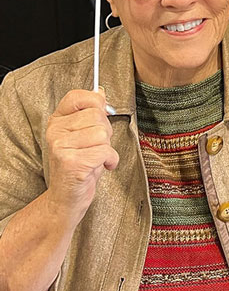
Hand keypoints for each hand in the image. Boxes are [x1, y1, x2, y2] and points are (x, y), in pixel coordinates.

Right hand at [45, 89, 118, 223]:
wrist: (67, 199)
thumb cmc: (80, 165)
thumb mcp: (84, 135)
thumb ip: (91, 113)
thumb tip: (101, 92)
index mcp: (57, 121)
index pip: (77, 97)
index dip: (96, 102)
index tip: (101, 112)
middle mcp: (55, 132)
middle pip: (97, 116)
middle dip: (105, 132)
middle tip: (96, 147)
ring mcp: (61, 147)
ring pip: (102, 133)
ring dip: (107, 147)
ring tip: (95, 157)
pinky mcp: (71, 162)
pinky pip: (105, 151)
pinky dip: (110, 160)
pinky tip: (100, 167)